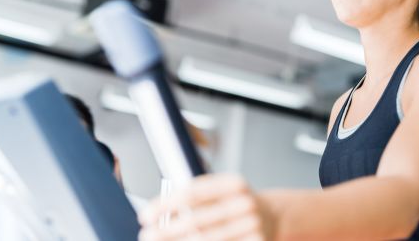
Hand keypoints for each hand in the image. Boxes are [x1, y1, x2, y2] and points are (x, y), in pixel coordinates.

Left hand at [139, 174, 275, 240]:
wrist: (272, 216)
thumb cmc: (237, 203)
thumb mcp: (223, 190)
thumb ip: (197, 196)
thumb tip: (162, 212)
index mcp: (234, 183)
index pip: (193, 192)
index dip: (166, 204)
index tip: (146, 214)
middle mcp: (246, 203)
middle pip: (196, 220)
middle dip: (166, 230)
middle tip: (147, 234)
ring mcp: (253, 225)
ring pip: (206, 239)